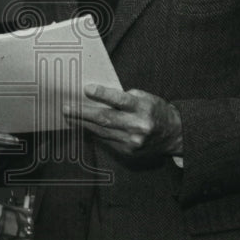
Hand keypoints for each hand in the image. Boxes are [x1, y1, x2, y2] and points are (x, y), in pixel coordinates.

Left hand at [62, 85, 182, 158]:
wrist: (174, 134)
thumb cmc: (156, 110)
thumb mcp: (144, 97)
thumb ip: (124, 97)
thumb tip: (98, 96)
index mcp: (143, 108)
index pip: (120, 100)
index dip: (103, 94)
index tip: (87, 89)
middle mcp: (137, 126)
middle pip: (105, 118)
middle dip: (83, 113)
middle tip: (66, 107)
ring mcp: (132, 141)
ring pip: (102, 131)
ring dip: (83, 123)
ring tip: (69, 116)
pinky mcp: (127, 151)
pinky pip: (106, 140)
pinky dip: (93, 132)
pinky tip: (83, 126)